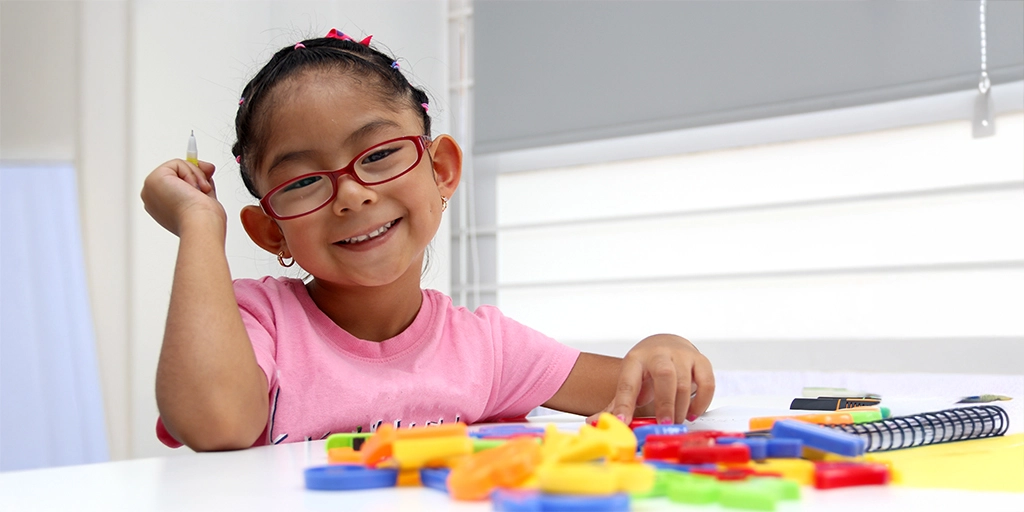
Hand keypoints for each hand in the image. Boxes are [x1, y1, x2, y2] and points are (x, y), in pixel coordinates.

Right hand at [141, 159, 224, 235]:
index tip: (205, 184)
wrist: (200, 223)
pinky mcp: (153, 179)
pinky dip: (191, 173)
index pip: (177, 183)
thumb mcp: (205, 196)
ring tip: (199, 192)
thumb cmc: (204, 219)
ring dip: (196, 176)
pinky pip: (177, 163)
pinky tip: (192, 188)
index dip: (193, 180)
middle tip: (205, 188)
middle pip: (176, 173)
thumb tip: (207, 167)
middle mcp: (153, 198)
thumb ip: (202, 181)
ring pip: (178, 167)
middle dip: (196, 176)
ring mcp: (150, 188)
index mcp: (161, 206)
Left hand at [589, 334, 713, 425]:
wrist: (666, 344)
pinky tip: (692, 413)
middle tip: (664, 425)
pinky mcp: (701, 361)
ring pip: (685, 382)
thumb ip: (617, 404)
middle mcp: (659, 353)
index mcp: (635, 360)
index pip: (628, 383)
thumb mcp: (630, 381)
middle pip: (664, 375)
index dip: (624, 405)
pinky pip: (707, 383)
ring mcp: (682, 355)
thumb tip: (593, 423)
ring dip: (681, 408)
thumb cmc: (646, 369)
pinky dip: (702, 402)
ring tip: (675, 422)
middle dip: (665, 403)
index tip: (623, 422)